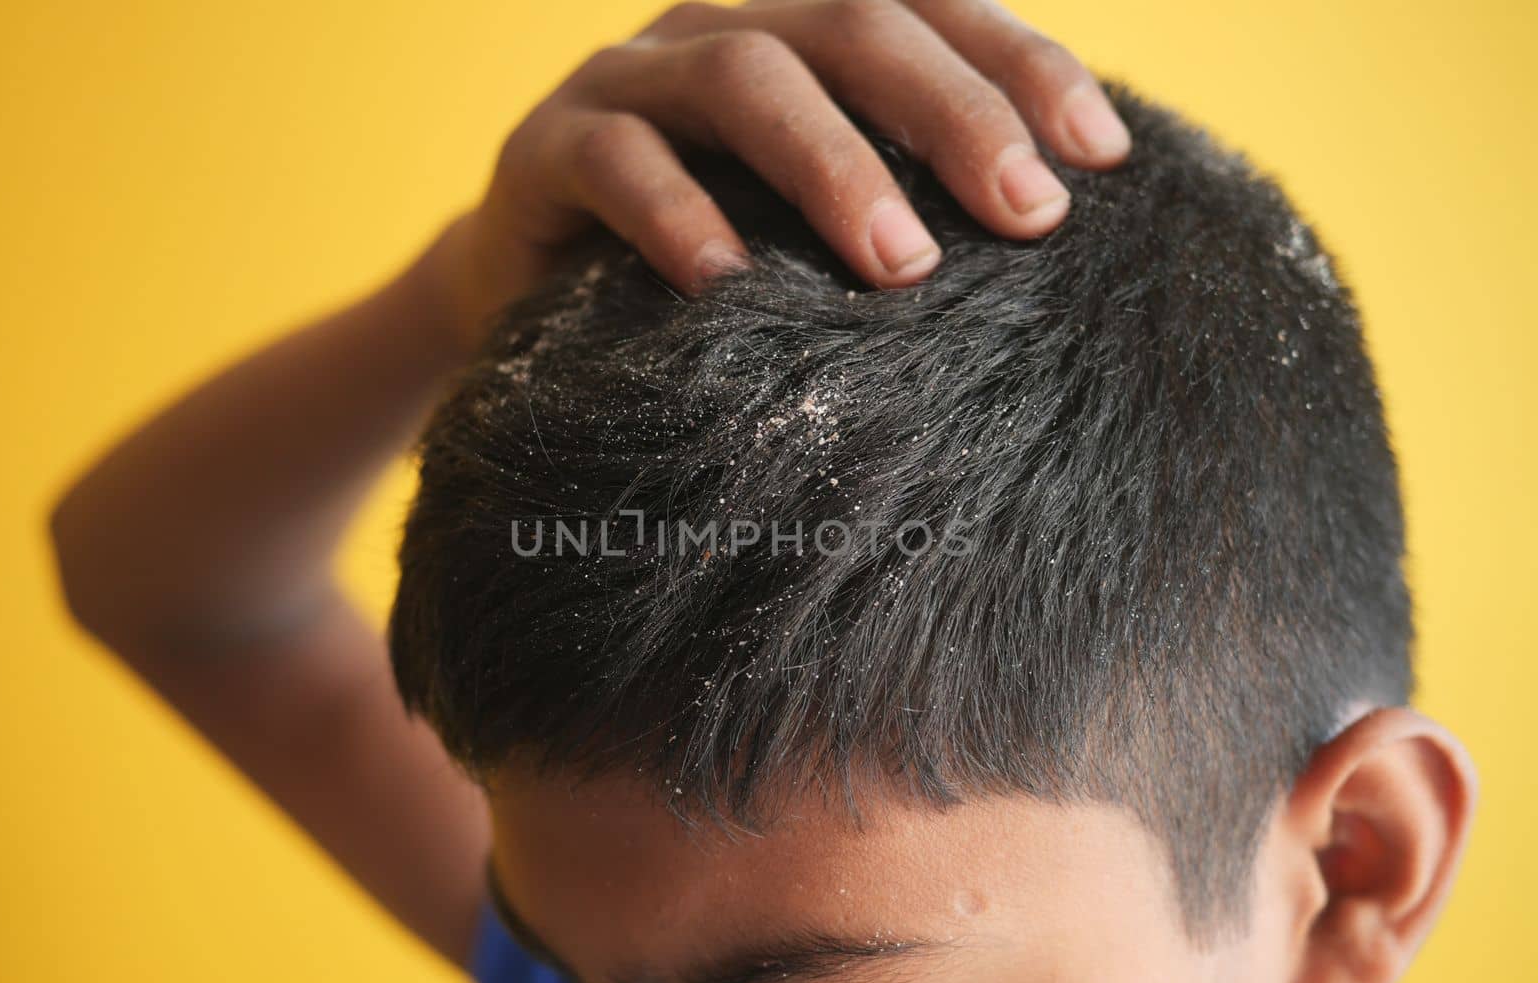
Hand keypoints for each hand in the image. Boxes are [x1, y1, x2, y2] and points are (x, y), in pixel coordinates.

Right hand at [427, 0, 1130, 346]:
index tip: (1100, 156)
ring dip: (835, 167)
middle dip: (956, 115)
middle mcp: (727, 29)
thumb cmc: (713, 261)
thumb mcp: (813, 225)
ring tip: (902, 267)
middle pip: (857, 26)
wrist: (539, 296)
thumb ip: (904, 205)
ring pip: (746, 78)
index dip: (1022, 67)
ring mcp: (634, 77)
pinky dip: (678, 213)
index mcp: (805, 34)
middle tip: (1028, 216)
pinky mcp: (550, 145)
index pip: (932, 9)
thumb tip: (1051, 243)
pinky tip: (727, 281)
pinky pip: (619, 160)